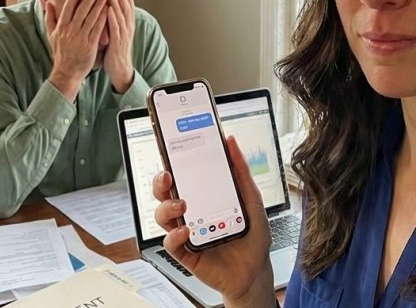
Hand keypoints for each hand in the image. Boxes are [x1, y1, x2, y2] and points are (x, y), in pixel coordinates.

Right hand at [46, 0, 107, 100]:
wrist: (67, 71)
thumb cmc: (61, 53)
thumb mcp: (51, 35)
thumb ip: (50, 18)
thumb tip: (48, 3)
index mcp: (61, 27)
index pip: (68, 7)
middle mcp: (71, 30)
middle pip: (81, 10)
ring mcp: (81, 37)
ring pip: (91, 17)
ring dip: (99, 5)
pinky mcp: (90, 45)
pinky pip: (98, 29)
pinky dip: (103, 19)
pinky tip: (108, 11)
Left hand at [103, 0, 134, 93]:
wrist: (119, 69)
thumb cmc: (115, 51)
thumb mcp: (116, 34)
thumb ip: (114, 22)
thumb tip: (109, 9)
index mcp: (127, 26)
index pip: (128, 7)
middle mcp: (128, 29)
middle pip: (126, 8)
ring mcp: (124, 35)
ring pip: (122, 16)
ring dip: (118, 3)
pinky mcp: (117, 42)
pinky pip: (115, 28)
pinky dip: (113, 17)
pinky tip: (109, 8)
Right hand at [153, 137, 275, 307]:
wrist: (256, 272)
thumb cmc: (252, 237)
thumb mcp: (252, 200)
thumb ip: (241, 172)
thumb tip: (232, 144)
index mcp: (204, 199)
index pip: (182, 178)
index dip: (173, 165)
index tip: (172, 152)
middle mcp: (192, 214)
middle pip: (165, 195)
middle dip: (160, 183)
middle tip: (168, 176)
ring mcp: (187, 233)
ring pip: (163, 217)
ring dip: (166, 207)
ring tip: (182, 204)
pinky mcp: (186, 254)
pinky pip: (171, 243)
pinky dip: (174, 235)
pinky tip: (186, 230)